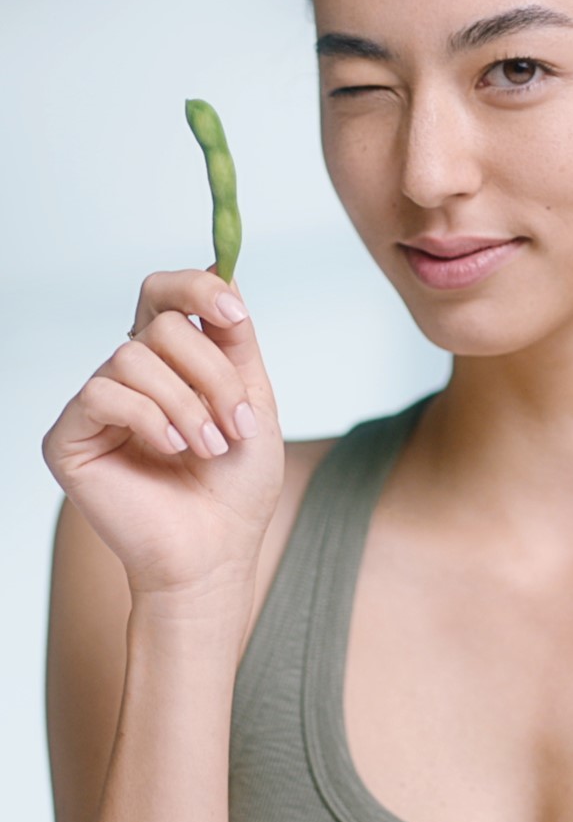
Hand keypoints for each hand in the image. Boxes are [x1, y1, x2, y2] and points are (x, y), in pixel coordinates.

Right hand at [42, 268, 284, 608]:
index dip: (198, 288)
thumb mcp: (253, 399)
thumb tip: (222, 271)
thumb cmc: (237, 485)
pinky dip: (147, 418)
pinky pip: (102, 394)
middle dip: (211, 370)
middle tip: (236, 422)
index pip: (166, 295)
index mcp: (173, 363)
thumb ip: (235, 339)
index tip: (235, 313)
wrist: (218, 550)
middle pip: (161, 324)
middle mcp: (131, 376)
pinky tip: (168, 450)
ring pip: (134, 356)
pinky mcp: (69, 437)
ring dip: (186, 403)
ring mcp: (98, 405)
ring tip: (208, 447)